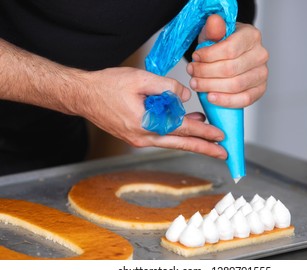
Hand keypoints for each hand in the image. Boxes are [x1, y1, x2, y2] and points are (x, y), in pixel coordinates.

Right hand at [82, 67, 226, 158]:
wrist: (83, 96)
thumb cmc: (107, 86)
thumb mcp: (139, 78)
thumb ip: (166, 87)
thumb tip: (185, 97)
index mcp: (145, 124)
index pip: (182, 129)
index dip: (203, 132)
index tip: (220, 136)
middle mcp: (143, 137)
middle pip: (180, 143)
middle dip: (203, 148)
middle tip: (222, 153)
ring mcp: (138, 139)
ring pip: (171, 141)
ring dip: (190, 139)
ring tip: (208, 137)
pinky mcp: (135, 136)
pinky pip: (161, 136)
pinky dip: (175, 132)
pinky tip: (184, 123)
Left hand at [187, 14, 268, 107]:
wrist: (232, 55)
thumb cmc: (222, 44)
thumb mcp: (214, 33)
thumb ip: (213, 29)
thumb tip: (214, 21)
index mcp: (252, 36)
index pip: (229, 49)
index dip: (208, 56)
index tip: (195, 58)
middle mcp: (260, 55)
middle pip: (230, 69)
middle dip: (206, 73)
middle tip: (192, 73)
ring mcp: (262, 74)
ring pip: (235, 85)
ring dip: (211, 87)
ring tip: (196, 84)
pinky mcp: (260, 90)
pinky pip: (243, 99)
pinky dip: (225, 101)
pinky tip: (210, 97)